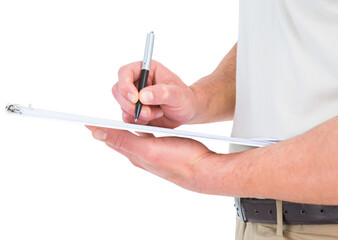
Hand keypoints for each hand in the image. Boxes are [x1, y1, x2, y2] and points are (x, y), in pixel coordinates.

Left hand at [86, 126, 227, 193]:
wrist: (202, 169)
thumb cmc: (179, 160)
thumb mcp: (148, 149)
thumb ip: (123, 141)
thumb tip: (97, 134)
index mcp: (134, 154)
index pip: (109, 139)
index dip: (97, 129)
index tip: (84, 120)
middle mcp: (140, 154)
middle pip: (118, 138)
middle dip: (107, 128)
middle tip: (95, 120)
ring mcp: (151, 152)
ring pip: (131, 137)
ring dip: (122, 128)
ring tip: (113, 121)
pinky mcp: (161, 148)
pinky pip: (145, 137)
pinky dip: (139, 129)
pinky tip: (141, 126)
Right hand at [113, 61, 196, 127]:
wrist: (187, 112)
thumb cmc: (184, 98)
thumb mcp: (177, 94)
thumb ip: (162, 93)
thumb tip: (142, 95)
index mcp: (146, 70)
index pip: (125, 72)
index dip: (125, 85)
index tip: (135, 98)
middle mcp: (137, 82)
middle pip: (118, 91)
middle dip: (131, 105)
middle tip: (147, 112)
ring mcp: (134, 97)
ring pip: (122, 106)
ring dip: (137, 114)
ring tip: (157, 114)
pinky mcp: (135, 111)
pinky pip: (127, 118)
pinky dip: (139, 121)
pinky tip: (153, 118)